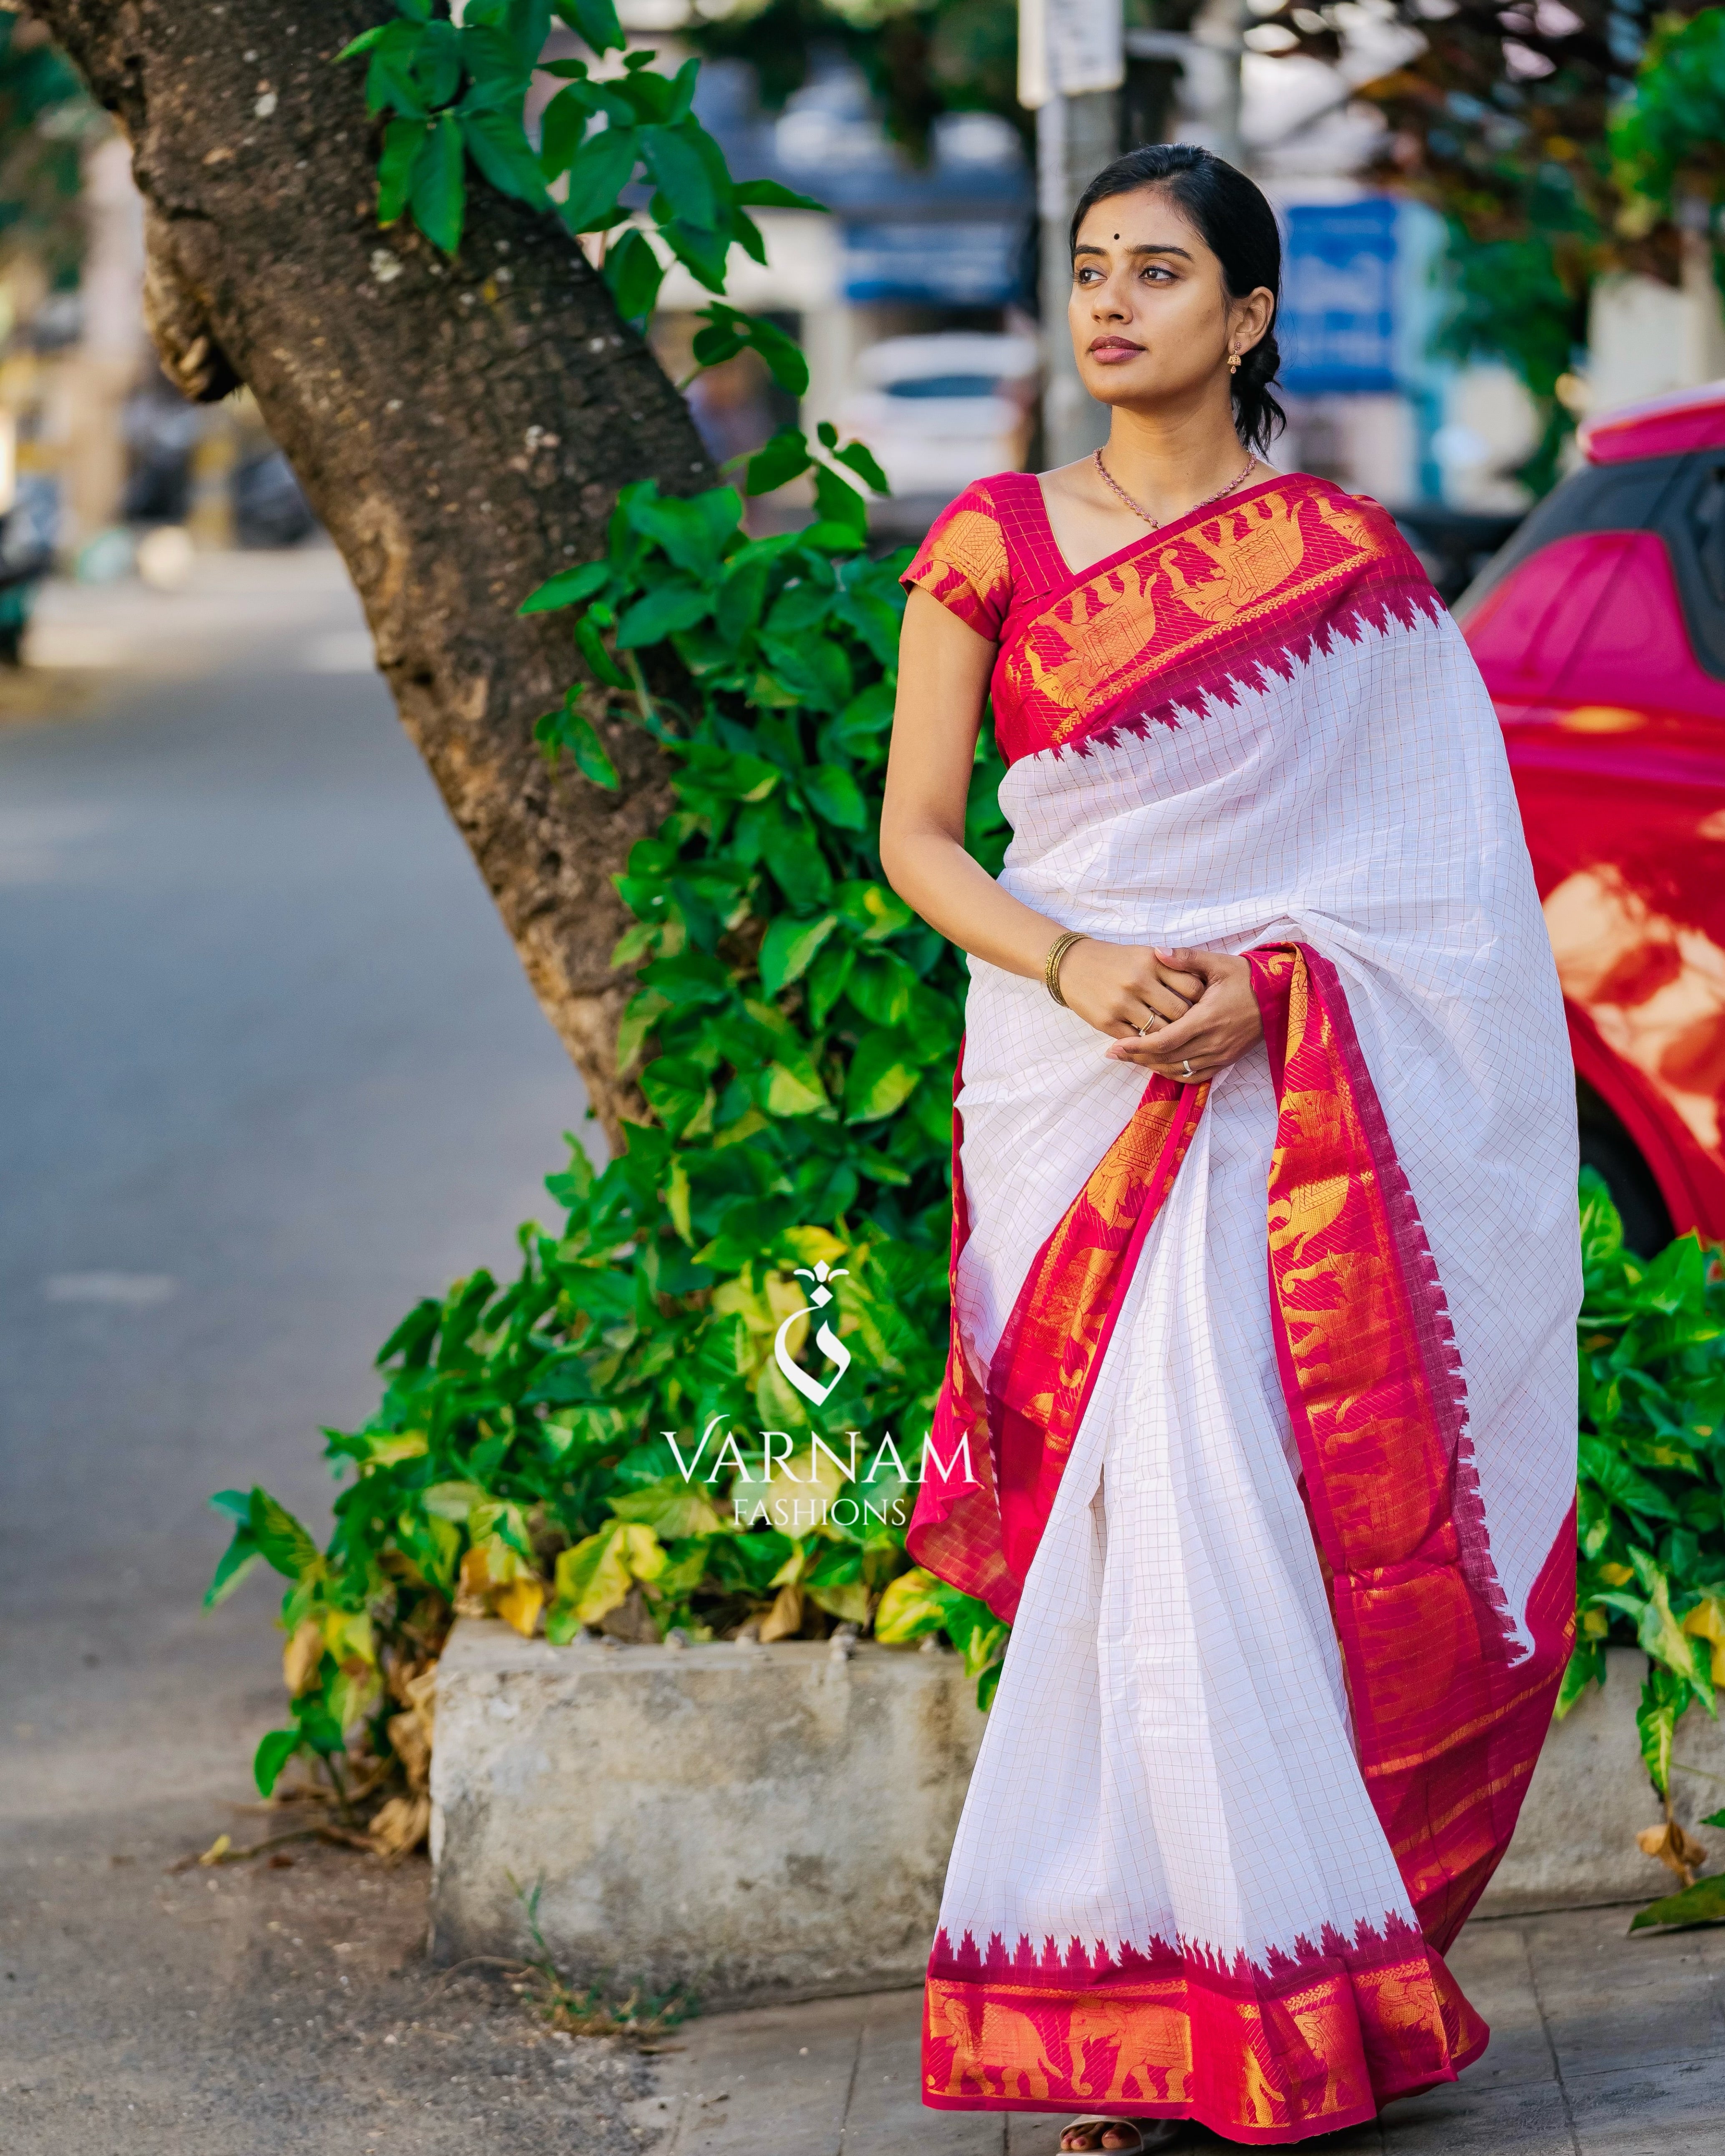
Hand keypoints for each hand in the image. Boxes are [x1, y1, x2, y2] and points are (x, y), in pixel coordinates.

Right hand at [1056, 939, 1203, 1037]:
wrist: (1071, 965)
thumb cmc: (1116, 961)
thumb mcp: (1145, 955)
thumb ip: (1172, 969)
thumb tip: (1203, 992)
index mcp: (1153, 961)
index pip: (1194, 987)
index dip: (1202, 1000)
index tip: (1202, 1007)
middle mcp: (1139, 981)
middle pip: (1181, 1012)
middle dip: (1188, 1023)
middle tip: (1191, 1028)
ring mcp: (1122, 1002)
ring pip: (1161, 1031)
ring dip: (1168, 1037)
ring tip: (1172, 1036)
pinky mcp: (1107, 1021)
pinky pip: (1138, 1041)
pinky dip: (1147, 1044)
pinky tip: (1150, 1041)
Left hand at [1101, 946, 1262, 1083]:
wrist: (1279, 997)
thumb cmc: (1247, 978)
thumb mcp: (1218, 963)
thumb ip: (1186, 958)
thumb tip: (1158, 950)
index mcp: (1207, 1019)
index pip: (1165, 1041)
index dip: (1137, 1047)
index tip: (1115, 1047)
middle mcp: (1213, 1042)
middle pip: (1167, 1059)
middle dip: (1138, 1058)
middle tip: (1114, 1054)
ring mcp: (1221, 1055)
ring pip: (1179, 1070)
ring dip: (1153, 1067)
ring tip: (1131, 1058)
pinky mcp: (1227, 1061)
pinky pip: (1195, 1076)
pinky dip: (1174, 1073)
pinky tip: (1159, 1065)